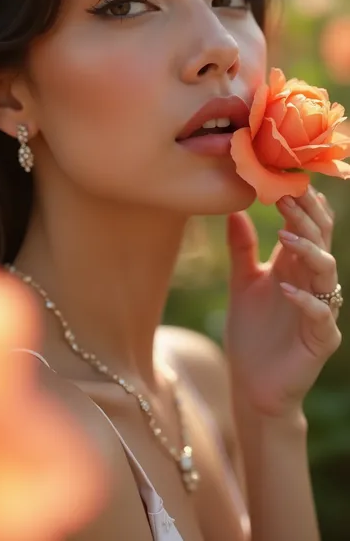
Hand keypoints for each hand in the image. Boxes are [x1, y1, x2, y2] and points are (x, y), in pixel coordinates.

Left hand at [225, 186, 341, 418]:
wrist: (252, 383)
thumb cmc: (251, 332)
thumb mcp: (241, 283)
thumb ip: (241, 249)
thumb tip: (233, 210)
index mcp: (294, 267)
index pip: (306, 227)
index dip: (298, 204)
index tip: (282, 177)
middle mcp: (310, 283)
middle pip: (319, 241)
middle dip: (305, 217)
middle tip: (285, 196)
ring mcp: (319, 310)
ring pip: (326, 272)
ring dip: (308, 251)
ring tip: (285, 236)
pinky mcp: (320, 339)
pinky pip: (320, 315)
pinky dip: (304, 300)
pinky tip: (283, 287)